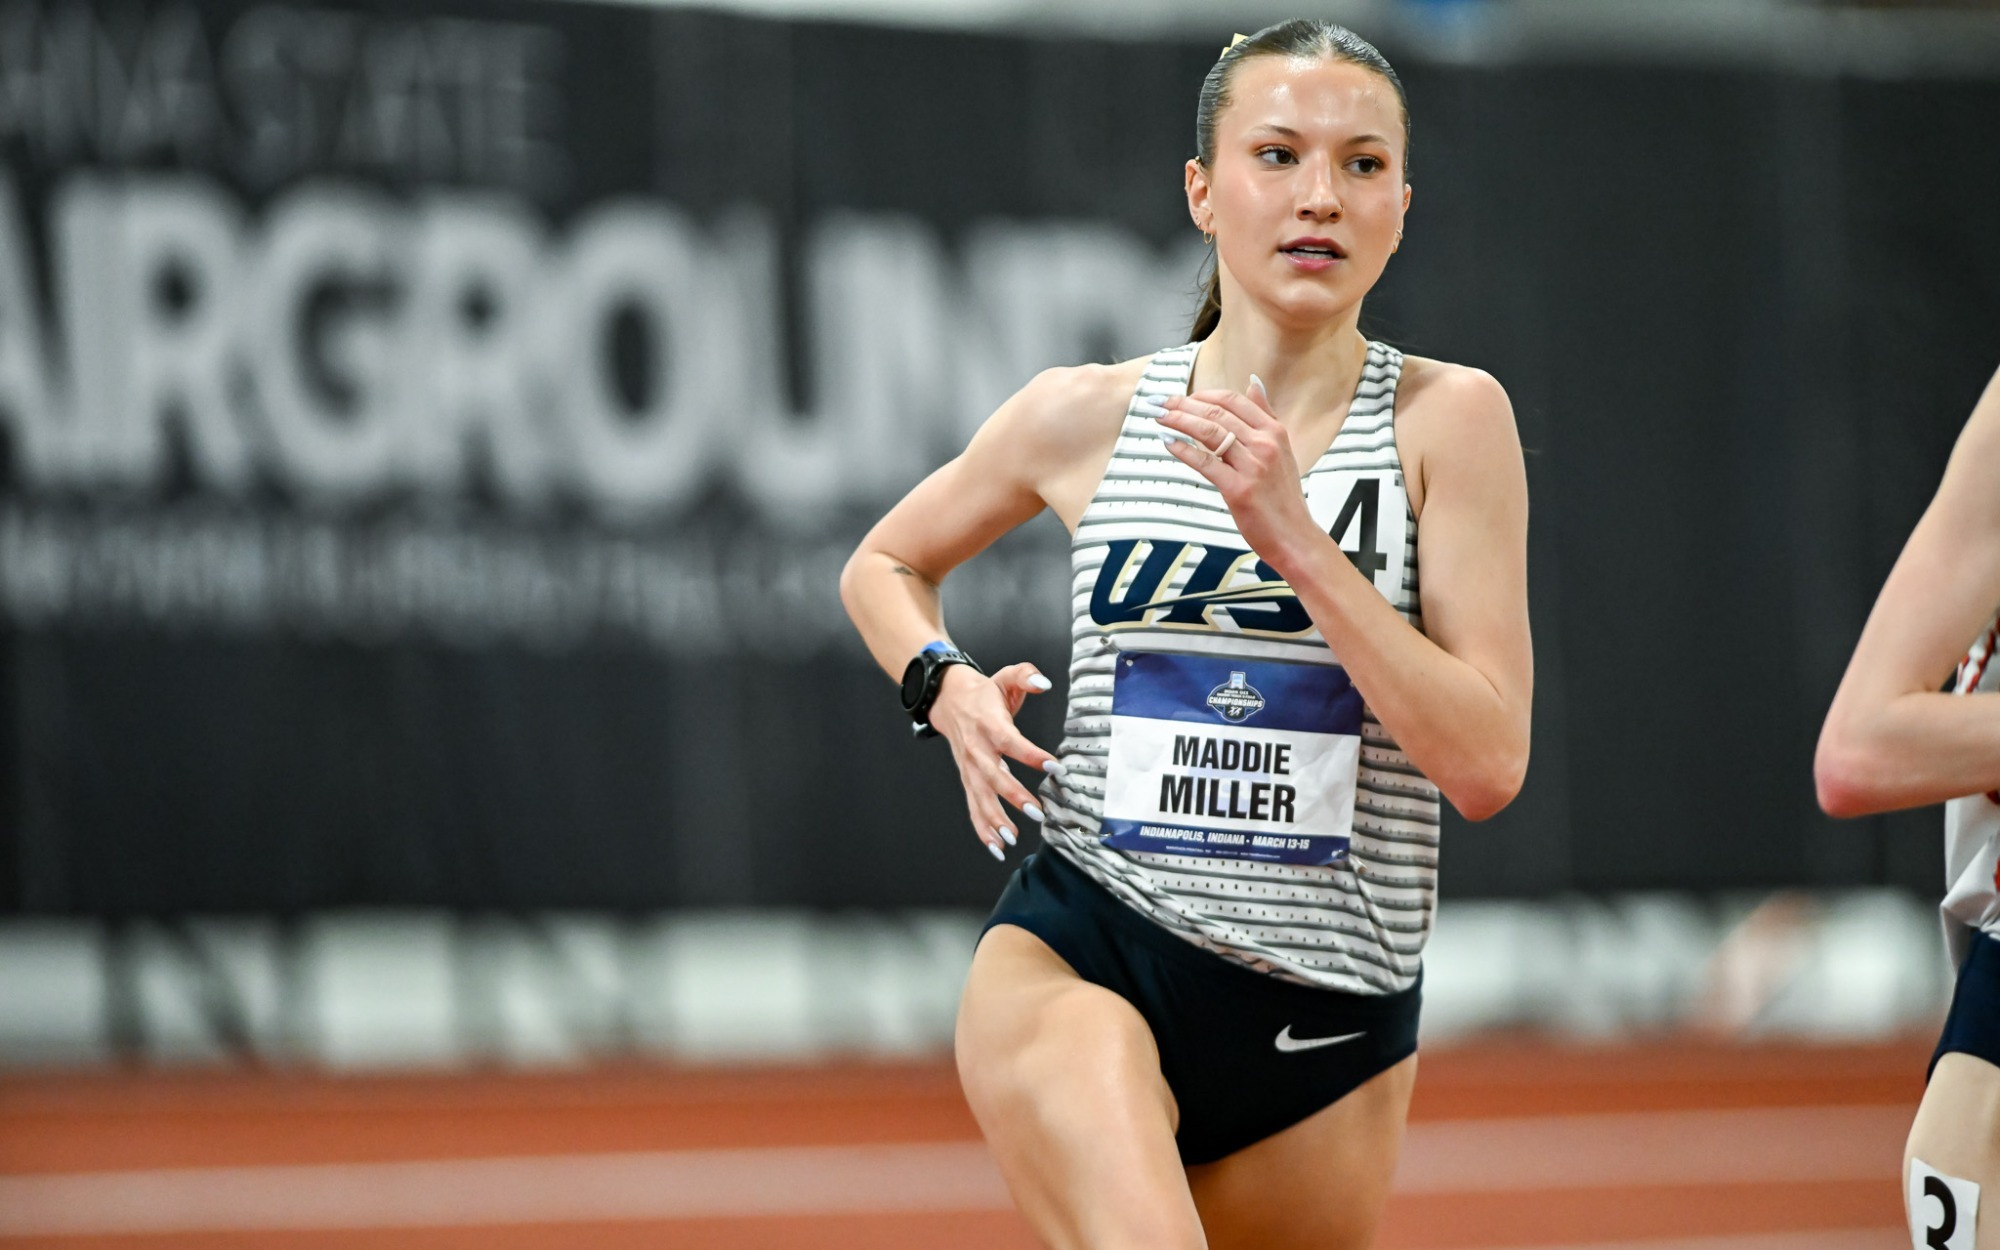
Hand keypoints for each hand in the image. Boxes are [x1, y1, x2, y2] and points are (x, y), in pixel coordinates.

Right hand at [925, 662, 1064, 859]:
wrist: (948, 700)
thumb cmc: (984, 693)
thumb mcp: (1006, 677)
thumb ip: (1026, 675)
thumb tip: (1044, 682)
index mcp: (989, 724)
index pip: (1011, 742)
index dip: (1032, 755)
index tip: (1055, 768)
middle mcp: (977, 749)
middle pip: (994, 776)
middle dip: (1014, 796)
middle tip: (1037, 812)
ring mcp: (970, 768)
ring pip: (980, 798)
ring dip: (995, 820)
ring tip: (1012, 839)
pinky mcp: (968, 780)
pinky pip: (973, 808)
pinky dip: (983, 829)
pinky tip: (997, 847)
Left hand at [1149, 377, 1319, 570]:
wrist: (1294, 537)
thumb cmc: (1283, 498)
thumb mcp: (1282, 450)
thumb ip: (1266, 415)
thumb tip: (1254, 383)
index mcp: (1274, 432)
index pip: (1233, 401)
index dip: (1203, 394)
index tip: (1183, 396)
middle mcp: (1265, 444)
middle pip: (1217, 412)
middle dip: (1183, 404)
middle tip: (1162, 403)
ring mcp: (1253, 466)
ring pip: (1209, 432)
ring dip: (1179, 421)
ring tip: (1160, 417)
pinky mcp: (1239, 489)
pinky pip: (1205, 462)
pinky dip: (1183, 450)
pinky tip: (1169, 443)